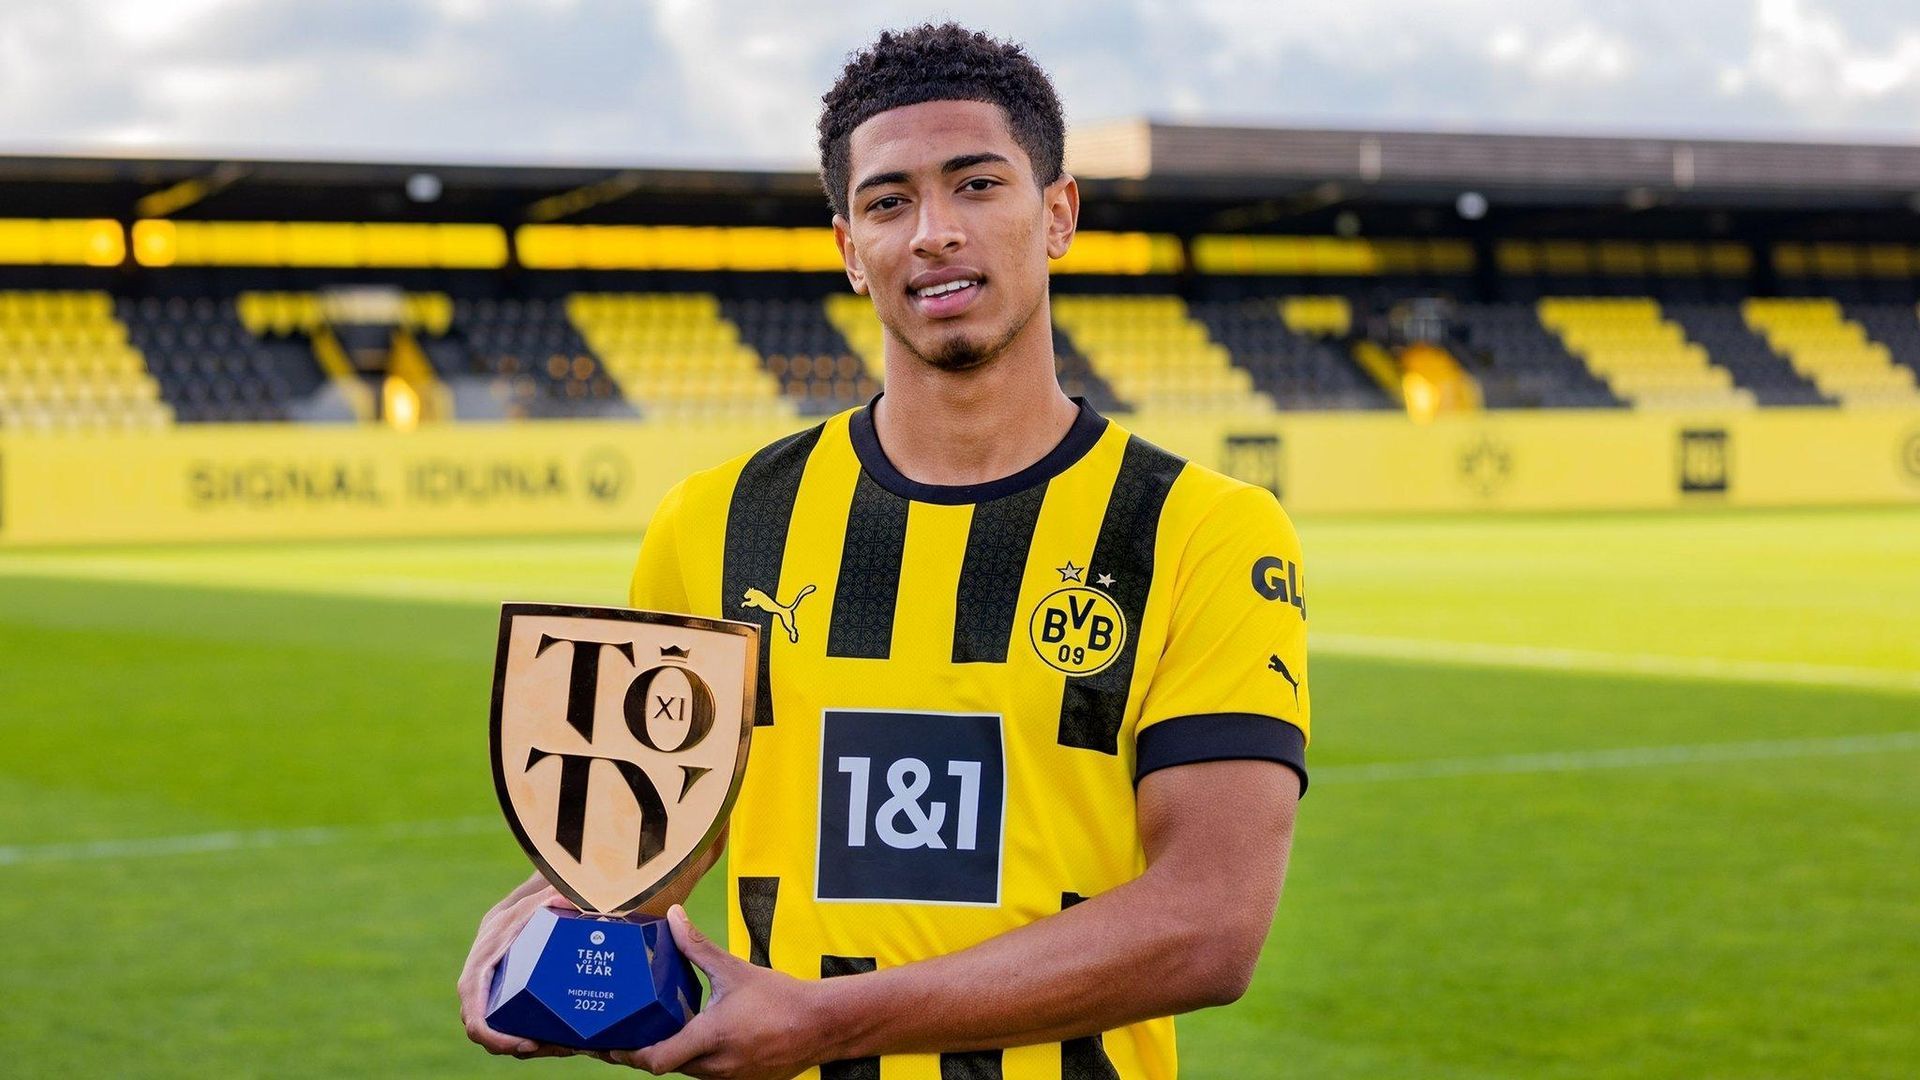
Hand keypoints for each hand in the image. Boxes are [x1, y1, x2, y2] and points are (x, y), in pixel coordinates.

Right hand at [456, 882, 581, 1057]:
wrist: (508, 917)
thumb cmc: (520, 914)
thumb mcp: (536, 905)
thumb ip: (553, 901)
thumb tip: (572, 901)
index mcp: (479, 971)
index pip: (475, 1014)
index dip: (494, 1036)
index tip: (525, 1043)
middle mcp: (476, 990)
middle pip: (483, 1032)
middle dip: (512, 1046)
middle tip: (547, 1046)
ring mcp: (485, 1000)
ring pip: (494, 1034)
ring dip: (521, 1046)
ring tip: (557, 1045)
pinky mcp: (497, 1005)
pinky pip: (503, 1029)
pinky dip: (523, 1038)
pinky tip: (554, 1039)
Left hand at [612, 905, 828, 1078]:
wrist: (821, 1025)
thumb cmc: (779, 998)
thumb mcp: (735, 970)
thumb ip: (699, 946)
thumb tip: (673, 916)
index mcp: (710, 1038)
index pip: (657, 1060)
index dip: (629, 1055)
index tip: (609, 1045)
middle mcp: (715, 1065)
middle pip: (667, 1065)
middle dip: (646, 1051)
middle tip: (625, 1033)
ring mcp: (729, 1077)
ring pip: (688, 1069)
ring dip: (673, 1053)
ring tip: (657, 1031)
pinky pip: (708, 1071)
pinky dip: (696, 1057)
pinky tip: (695, 1037)